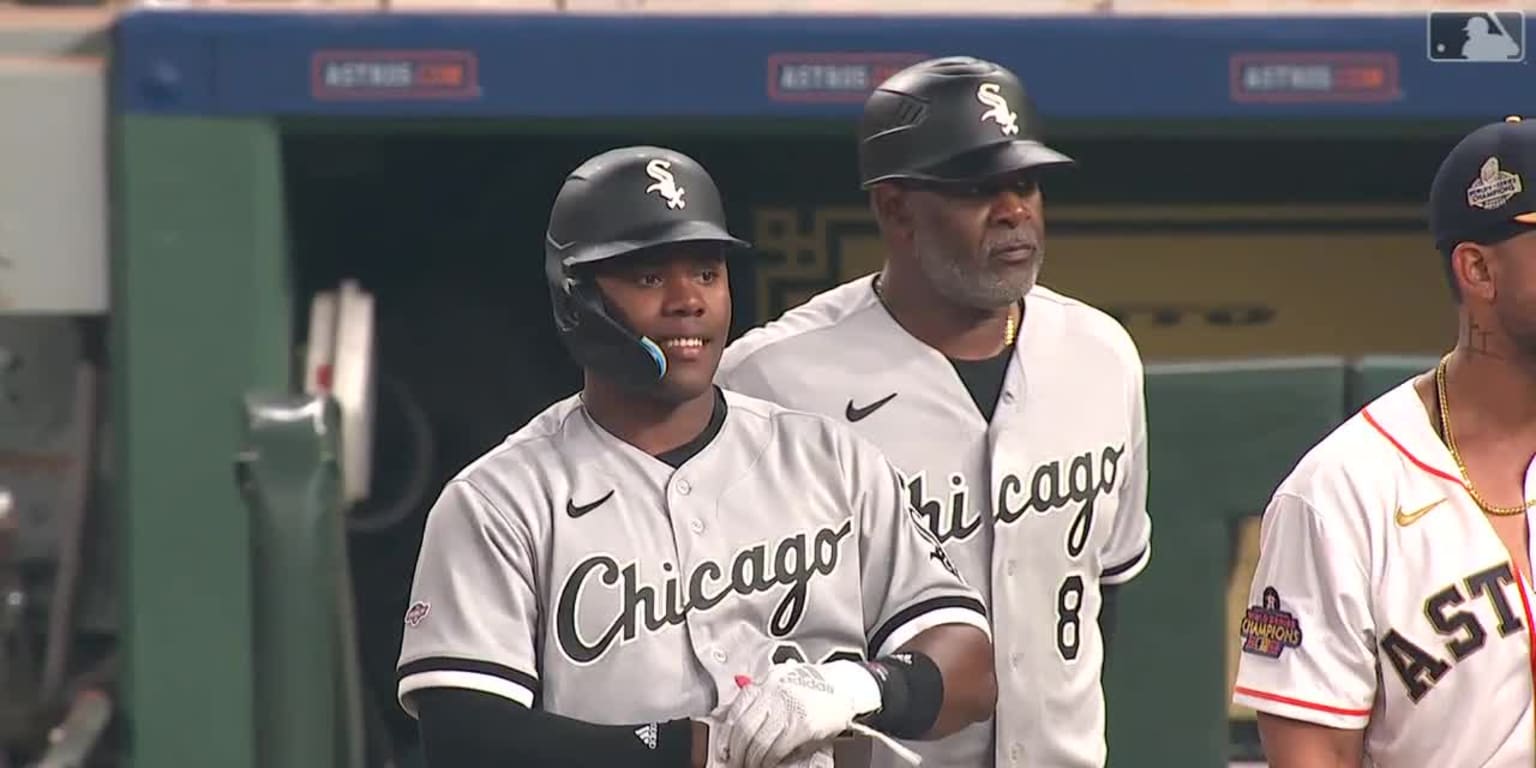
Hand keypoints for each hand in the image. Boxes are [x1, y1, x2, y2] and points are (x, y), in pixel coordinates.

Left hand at [724, 661, 881, 767]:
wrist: (847, 684)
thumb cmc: (814, 684)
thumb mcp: (782, 682)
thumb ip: (758, 696)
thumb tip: (729, 717)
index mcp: (767, 682)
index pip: (736, 709)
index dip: (726, 733)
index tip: (724, 746)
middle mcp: (775, 693)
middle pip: (745, 728)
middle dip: (738, 750)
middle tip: (736, 760)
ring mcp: (790, 708)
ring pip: (759, 741)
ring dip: (752, 758)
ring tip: (752, 764)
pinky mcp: (804, 725)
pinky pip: (778, 748)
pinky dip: (770, 760)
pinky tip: (769, 763)